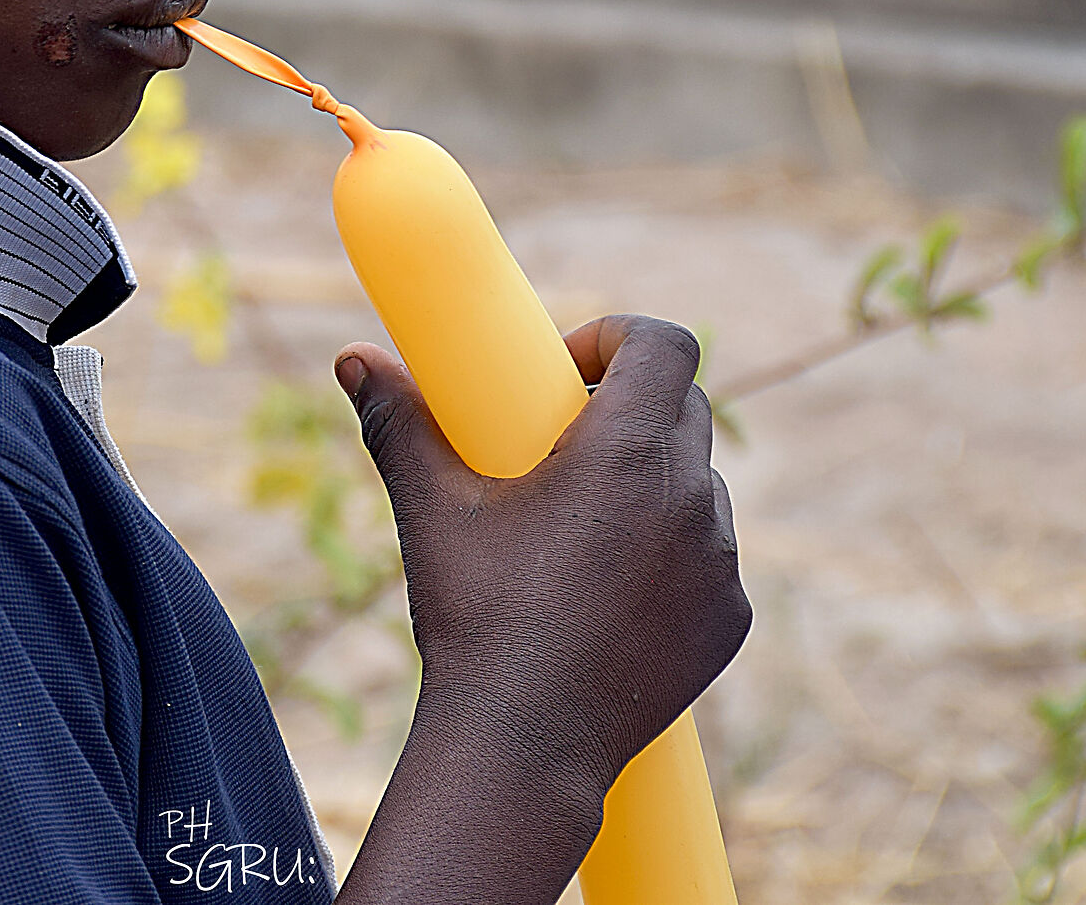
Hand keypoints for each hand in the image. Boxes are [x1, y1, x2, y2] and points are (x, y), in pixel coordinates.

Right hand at [336, 314, 748, 793]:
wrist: (524, 747)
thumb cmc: (475, 618)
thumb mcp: (433, 510)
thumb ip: (399, 422)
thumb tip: (356, 358)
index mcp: (628, 452)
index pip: (665, 344)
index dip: (618, 336)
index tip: (566, 369)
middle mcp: (691, 497)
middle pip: (684, 407)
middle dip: (628, 406)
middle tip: (560, 441)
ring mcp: (719, 562)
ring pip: (698, 482)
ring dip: (653, 480)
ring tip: (580, 521)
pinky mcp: (729, 618)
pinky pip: (710, 555)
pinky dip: (672, 550)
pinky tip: (609, 585)